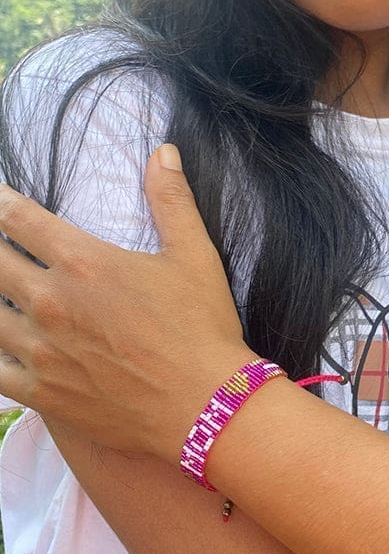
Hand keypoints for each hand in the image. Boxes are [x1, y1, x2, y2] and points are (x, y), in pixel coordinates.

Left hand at [0, 144, 253, 460]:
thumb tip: (162, 150)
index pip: (21, 220)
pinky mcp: (40, 391)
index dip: (0, 202)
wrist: (203, 403)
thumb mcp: (195, 254)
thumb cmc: (202, 325)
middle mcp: (51, 301)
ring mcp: (40, 350)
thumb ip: (171, 199)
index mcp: (85, 262)